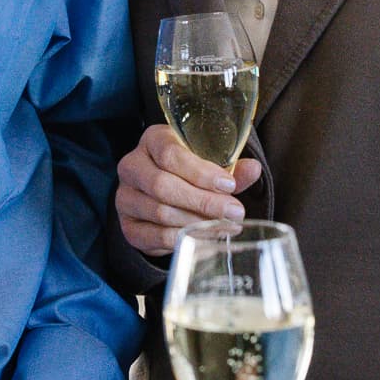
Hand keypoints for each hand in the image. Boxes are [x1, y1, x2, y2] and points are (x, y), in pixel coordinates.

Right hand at [115, 123, 263, 255]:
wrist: (160, 196)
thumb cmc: (188, 173)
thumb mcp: (209, 164)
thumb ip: (230, 168)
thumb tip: (253, 168)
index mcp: (152, 140)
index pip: (170, 153)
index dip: (201, 172)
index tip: (229, 186)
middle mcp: (132, 166)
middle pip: (163, 185)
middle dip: (203, 201)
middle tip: (234, 212)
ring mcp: (125, 197)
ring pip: (160, 212)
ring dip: (197, 222)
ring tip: (225, 226)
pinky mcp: (128, 226)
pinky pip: (155, 236)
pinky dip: (183, 239)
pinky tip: (206, 237)